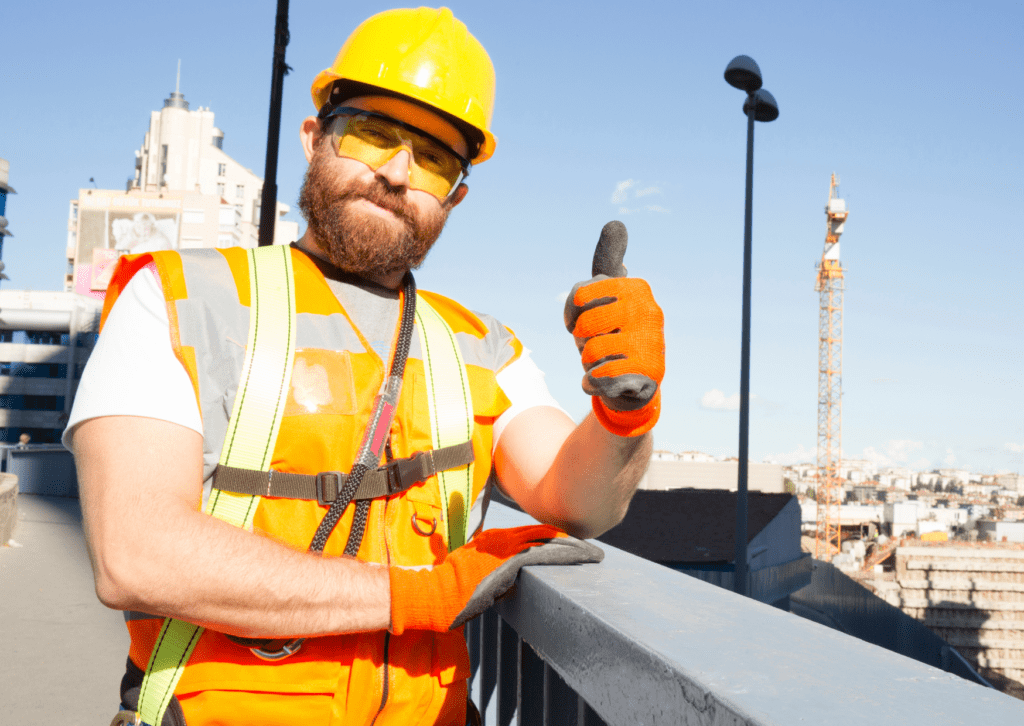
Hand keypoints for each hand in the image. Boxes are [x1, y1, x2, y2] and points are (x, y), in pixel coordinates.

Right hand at [389, 525, 602, 633]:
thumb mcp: (472, 575)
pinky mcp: (508, 561)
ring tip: (591, 552)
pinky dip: (562, 554)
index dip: (551, 538)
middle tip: (588, 547)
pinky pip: (541, 553)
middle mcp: (500, 539)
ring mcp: (504, 548)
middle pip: (542, 533)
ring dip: (571, 547)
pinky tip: (577, 556)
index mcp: (492, 540)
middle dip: (567, 540)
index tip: (569, 543)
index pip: (529, 534)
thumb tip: (509, 583)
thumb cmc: (448, 590)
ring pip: (546, 540)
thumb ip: (492, 573)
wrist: (433, 593)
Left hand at [564, 221, 664, 436]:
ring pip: (591, 352)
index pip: (579, 296)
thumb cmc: (612, 333)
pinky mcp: (650, 373)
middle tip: (597, 343)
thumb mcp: (606, 295)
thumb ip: (606, 261)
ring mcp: (653, 342)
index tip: (583, 319)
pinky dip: (593, 383)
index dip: (572, 313)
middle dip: (582, 340)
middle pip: (584, 326)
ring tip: (606, 361)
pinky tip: (606, 381)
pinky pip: (600, 376)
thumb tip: (616, 222)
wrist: (633, 383)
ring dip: (589, 363)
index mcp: (636, 288)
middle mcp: (650, 310)